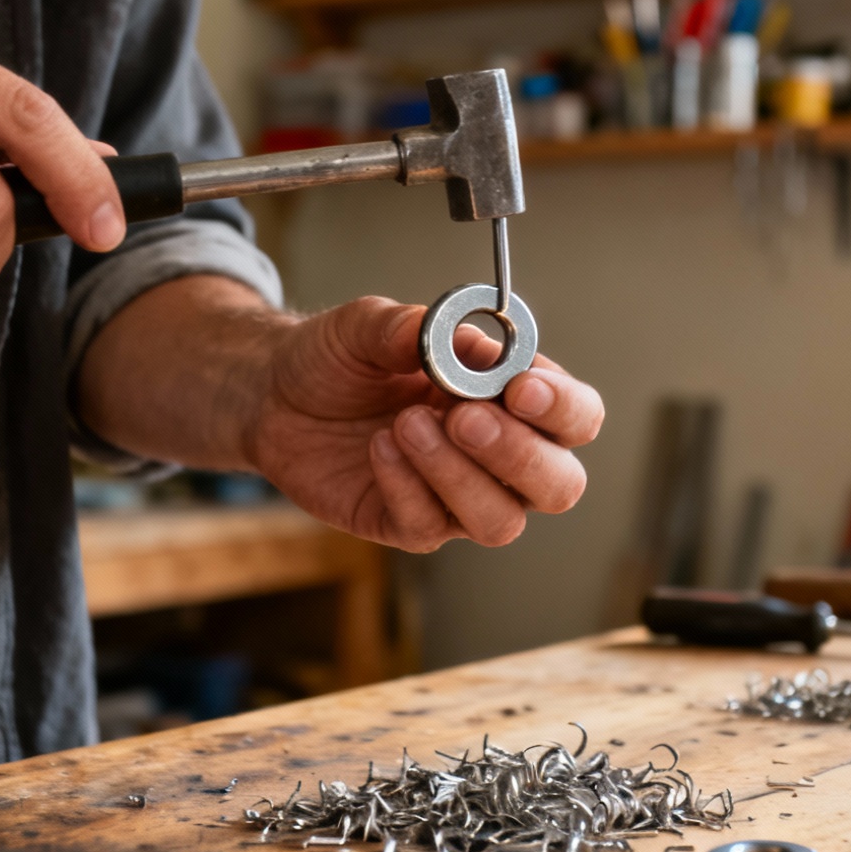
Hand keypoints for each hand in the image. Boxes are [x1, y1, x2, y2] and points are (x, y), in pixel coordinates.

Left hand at [247, 297, 603, 551]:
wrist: (274, 393)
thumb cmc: (339, 358)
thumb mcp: (370, 324)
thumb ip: (418, 327)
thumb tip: (463, 338)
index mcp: (511, 398)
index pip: (576, 417)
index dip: (562, 408)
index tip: (520, 387)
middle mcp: (500, 456)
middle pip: (559, 485)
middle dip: (519, 455)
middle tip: (463, 417)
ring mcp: (458, 496)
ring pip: (500, 520)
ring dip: (457, 474)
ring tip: (405, 424)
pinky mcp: (411, 525)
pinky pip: (430, 527)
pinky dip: (406, 485)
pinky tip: (379, 448)